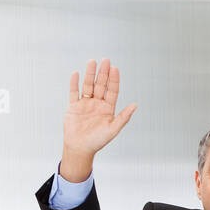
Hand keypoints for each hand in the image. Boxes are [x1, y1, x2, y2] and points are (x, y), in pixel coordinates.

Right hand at [60, 58, 137, 180]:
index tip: (115, 69)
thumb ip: (123, 117)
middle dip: (103, 73)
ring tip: (92, 62)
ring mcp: (85, 104)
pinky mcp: (74, 106)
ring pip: (88, 85)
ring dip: (90, 74)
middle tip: (106, 60)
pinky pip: (74, 92)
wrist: (80, 148)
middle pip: (101, 85)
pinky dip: (74, 83)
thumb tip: (135, 105)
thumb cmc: (97, 141)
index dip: (114, 80)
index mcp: (108, 109)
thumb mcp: (113, 129)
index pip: (112, 91)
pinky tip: (76, 73)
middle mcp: (97, 104)